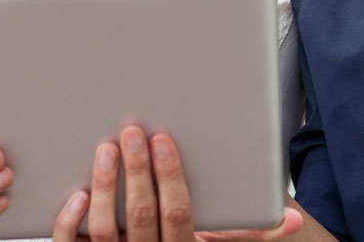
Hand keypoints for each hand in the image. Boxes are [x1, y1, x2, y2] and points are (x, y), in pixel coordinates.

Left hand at [50, 125, 303, 241]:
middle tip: (131, 131)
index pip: (178, 213)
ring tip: (105, 148)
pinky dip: (71, 222)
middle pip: (142, 214)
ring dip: (105, 186)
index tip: (163, 140)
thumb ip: (253, 234)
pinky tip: (79, 195)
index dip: (169, 176)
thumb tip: (292, 219)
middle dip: (137, 170)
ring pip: (105, 230)